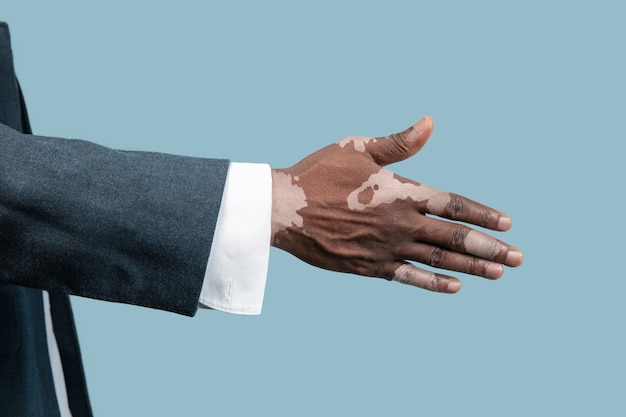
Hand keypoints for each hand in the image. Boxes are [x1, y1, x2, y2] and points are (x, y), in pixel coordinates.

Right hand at [270, 116, 522, 292]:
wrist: (281, 208)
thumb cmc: (319, 173)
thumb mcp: (358, 148)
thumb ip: (399, 142)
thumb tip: (431, 122)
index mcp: (401, 192)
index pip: (453, 205)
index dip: (483, 214)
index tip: (507, 224)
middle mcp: (400, 223)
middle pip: (454, 239)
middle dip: (489, 249)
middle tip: (518, 259)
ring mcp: (385, 248)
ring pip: (437, 262)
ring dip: (471, 268)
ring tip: (498, 274)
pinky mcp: (369, 267)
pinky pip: (408, 278)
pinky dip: (433, 284)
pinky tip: (454, 288)